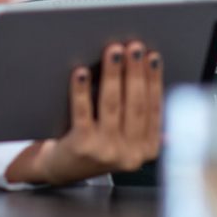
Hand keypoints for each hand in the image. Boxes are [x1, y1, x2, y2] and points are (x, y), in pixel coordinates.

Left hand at [4, 41, 162, 184]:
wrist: (61, 168)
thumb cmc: (95, 143)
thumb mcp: (125, 137)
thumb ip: (141, 117)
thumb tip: (156, 81)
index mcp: (146, 149)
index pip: (154, 108)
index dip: (154, 80)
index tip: (152, 56)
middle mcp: (130, 154)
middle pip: (135, 104)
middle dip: (135, 71)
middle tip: (134, 47)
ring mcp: (106, 151)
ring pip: (112, 104)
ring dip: (113, 74)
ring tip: (113, 51)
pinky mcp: (82, 147)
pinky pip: (82, 112)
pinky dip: (81, 90)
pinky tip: (81, 72)